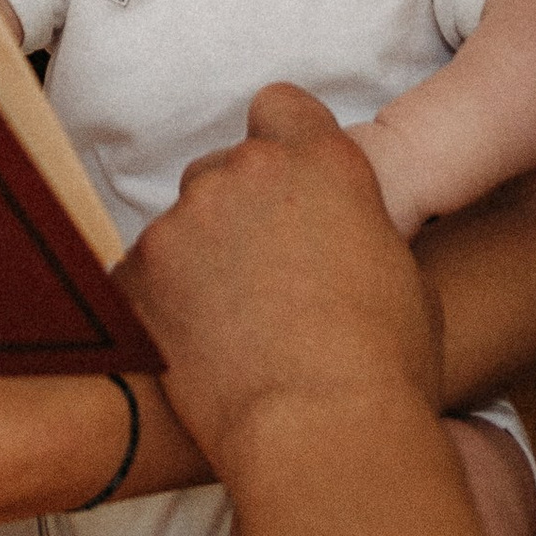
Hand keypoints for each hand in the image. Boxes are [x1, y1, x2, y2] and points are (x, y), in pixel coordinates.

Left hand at [124, 85, 441, 480]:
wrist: (321, 429)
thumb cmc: (383, 364)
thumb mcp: (399, 268)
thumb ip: (352, 224)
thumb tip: (337, 238)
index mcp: (321, 159)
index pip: (279, 107)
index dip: (279, 145)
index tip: (283, 189)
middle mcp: (246, 172)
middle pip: (223, 171)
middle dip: (236, 213)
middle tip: (261, 279)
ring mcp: (184, 220)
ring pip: (180, 226)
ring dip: (197, 261)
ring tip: (232, 328)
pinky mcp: (137, 273)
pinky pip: (140, 277)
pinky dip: (160, 305)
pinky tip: (198, 350)